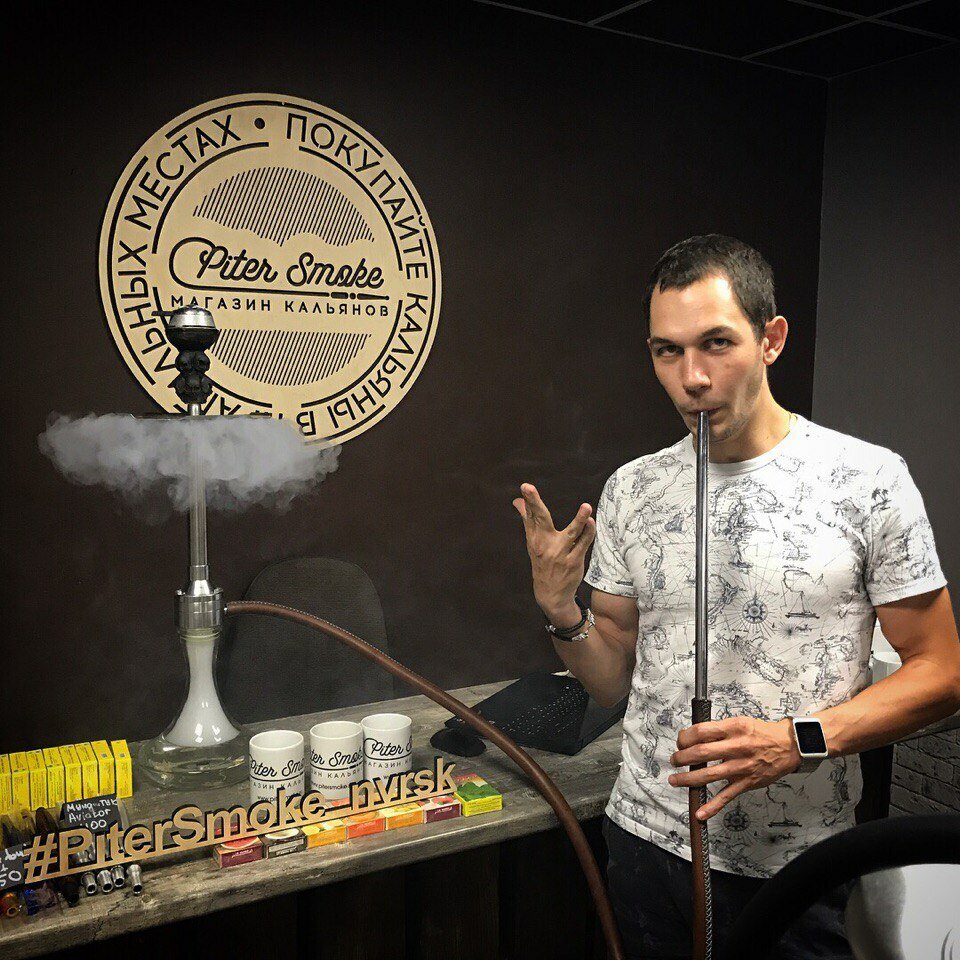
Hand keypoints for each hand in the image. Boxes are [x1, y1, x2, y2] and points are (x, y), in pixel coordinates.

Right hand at [512, 483, 595, 619]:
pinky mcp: (574, 561)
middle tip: (530, 489)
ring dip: (579, 520)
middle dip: (535, 503)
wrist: (551, 595)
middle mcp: (544, 545)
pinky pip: (583, 544)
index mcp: (534, 539)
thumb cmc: (543, 563)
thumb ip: (528, 520)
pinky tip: (591, 522)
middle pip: (541, 520)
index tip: (526, 488)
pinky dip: (588, 533)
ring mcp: (560, 554)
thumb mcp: (533, 543)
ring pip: (571, 533)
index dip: (529, 501)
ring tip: (586, 508)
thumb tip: (517, 501)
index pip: (531, 516)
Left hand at [667, 717, 801, 821]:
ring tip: (675, 780)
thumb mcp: (739, 722)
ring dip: (688, 779)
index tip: (680, 741)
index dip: (685, 737)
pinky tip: (700, 813)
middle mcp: (736, 747)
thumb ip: (718, 729)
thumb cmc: (762, 733)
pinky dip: (712, 806)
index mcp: (733, 729)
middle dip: (682, 758)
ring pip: (709, 775)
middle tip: (675, 760)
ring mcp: (741, 767)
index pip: (701, 731)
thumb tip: (694, 736)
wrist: (788, 746)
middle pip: (701, 753)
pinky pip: (726, 796)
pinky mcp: (746, 783)